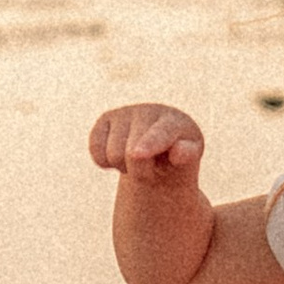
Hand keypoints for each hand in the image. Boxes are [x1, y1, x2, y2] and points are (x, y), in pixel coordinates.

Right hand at [89, 101, 206, 183]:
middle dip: (140, 172)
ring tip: (139, 161)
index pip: (161, 133)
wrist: (160, 152)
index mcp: (176, 121)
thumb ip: (186, 158)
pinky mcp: (105, 119)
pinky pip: (96, 150)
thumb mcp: (187, 164)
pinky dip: (106, 162)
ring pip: (112, 154)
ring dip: (124, 167)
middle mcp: (149, 111)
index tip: (137, 154)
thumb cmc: (176, 160)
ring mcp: (125, 113)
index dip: (149, 143)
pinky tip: (121, 156)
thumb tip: (179, 152)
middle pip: (131, 153)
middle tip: (152, 170)